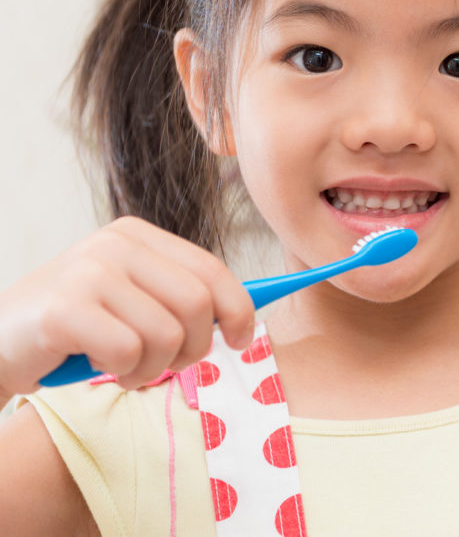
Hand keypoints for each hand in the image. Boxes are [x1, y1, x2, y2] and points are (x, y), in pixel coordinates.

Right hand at [0, 216, 254, 397]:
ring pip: (167, 335)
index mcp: (138, 235)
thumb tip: (245, 313)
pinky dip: (121, 372)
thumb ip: (180, 296)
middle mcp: (115, 244)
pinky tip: (96, 365)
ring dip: (152, 368)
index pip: (212, 269)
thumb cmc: (75, 329)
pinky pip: (128, 353)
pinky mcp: (65, 309)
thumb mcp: (131, 298)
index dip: (239, 309)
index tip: (243, 339)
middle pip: (198, 304)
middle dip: (194, 348)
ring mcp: (89, 272)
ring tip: (125, 366)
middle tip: (167, 364)